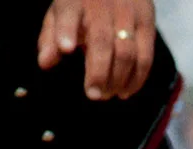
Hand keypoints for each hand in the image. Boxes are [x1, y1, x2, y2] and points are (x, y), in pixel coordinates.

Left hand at [37, 0, 155, 98]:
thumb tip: (44, 63)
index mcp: (75, 0)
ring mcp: (128, 12)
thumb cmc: (81, 5)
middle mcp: (103, 4)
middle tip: (94, 95)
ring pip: (127, 52)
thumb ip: (51, 38)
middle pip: (103, 41)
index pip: (69, 12)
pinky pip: (146, 55)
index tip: (66, 48)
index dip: (66, 30)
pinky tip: (125, 91)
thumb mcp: (60, 14)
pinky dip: (137, 78)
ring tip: (108, 94)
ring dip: (118, 79)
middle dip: (99, 72)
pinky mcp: (147, 20)